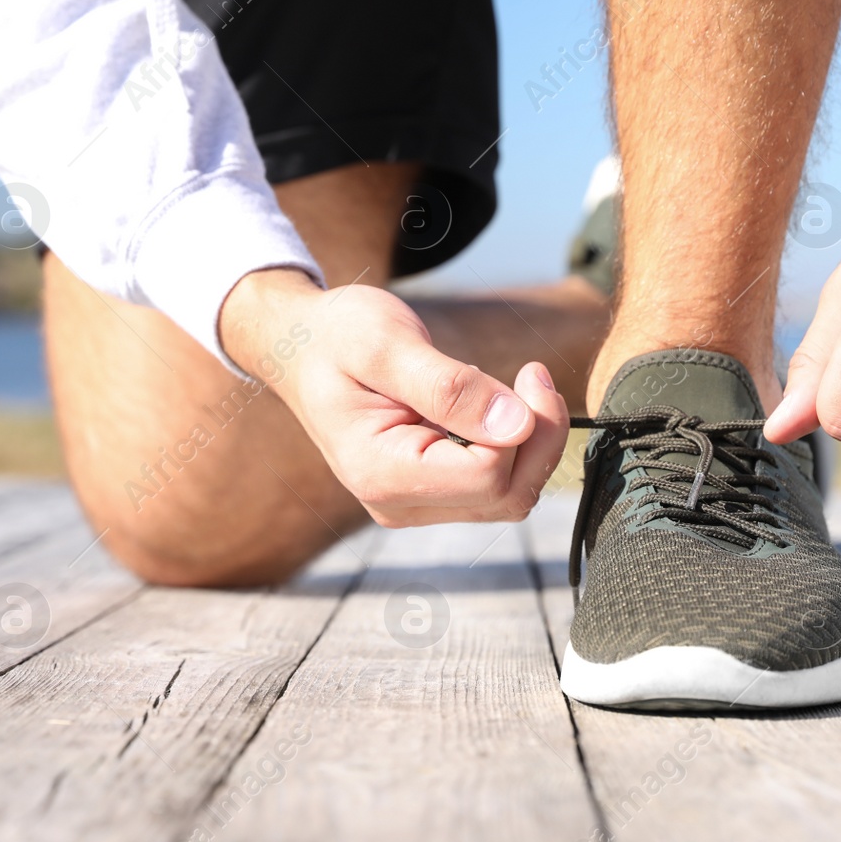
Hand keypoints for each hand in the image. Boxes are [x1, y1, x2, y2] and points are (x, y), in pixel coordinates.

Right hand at [220, 269, 569, 525]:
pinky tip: (492, 410)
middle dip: (539, 438)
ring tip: (512, 387)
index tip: (529, 372)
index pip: (488, 476)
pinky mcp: (428, 496)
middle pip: (507, 496)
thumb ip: (450, 387)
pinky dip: (512, 450)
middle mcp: (396, 503)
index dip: (526, 427)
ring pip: (508, 498)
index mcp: (380, 471)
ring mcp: (413, 505)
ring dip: (529, 445)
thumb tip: (516, 424)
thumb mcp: (388, 344)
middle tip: (534, 375)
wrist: (301, 346)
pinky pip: (493, 489)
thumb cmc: (336, 336)